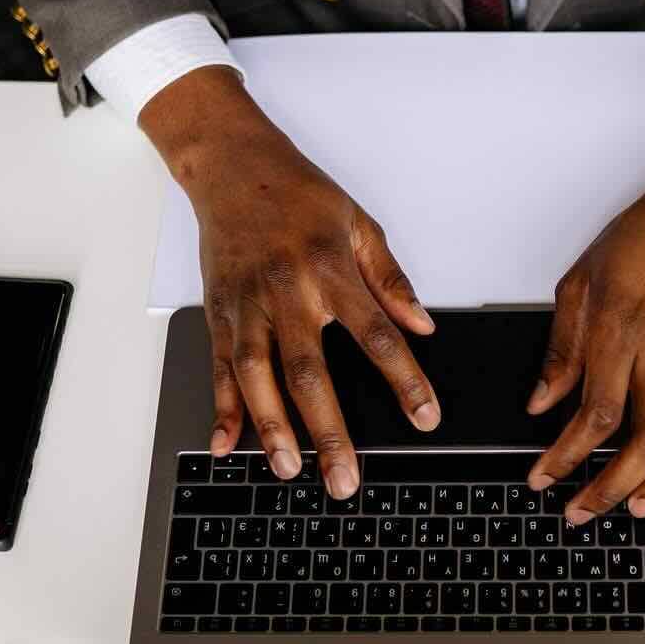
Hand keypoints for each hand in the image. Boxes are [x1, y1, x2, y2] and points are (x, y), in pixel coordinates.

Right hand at [140, 68, 439, 497]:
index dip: (404, 379)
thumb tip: (424, 325)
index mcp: (331, 269)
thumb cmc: (298, 193)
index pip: (377, 334)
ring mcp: (247, 305)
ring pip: (257, 376)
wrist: (232, 165)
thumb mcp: (360, 224)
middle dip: (329, 431)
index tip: (425, 417)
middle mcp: (287, 292)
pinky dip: (221, 408)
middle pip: (310, 371)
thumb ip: (391, 280)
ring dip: (271, 426)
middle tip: (345, 478)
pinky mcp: (219, 312)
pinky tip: (227, 443)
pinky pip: (220, 367)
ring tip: (286, 468)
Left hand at [526, 96, 644, 521]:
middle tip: (581, 511)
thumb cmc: (643, 240)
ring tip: (633, 509)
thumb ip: (561, 347)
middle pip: (640, 439)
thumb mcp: (579, 282)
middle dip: (607, 486)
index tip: (543, 479)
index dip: (565, 456)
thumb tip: (540, 402)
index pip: (593, 413)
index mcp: (618, 331)